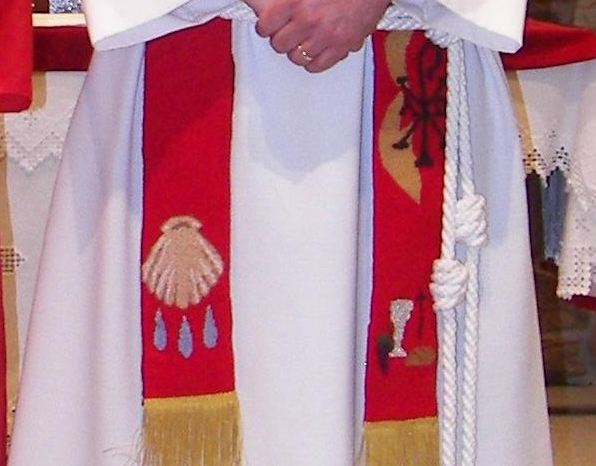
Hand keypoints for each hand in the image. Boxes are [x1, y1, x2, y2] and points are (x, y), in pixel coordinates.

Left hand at [253, 0, 389, 72]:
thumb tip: (261, 4)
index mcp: (295, 1)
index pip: (266, 24)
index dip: (266, 24)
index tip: (269, 24)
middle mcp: (308, 20)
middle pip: (280, 44)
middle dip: (281, 37)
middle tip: (288, 31)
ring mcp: (325, 36)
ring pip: (297, 57)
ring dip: (297, 49)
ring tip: (304, 40)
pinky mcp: (342, 47)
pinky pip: (317, 66)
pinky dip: (314, 60)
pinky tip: (316, 49)